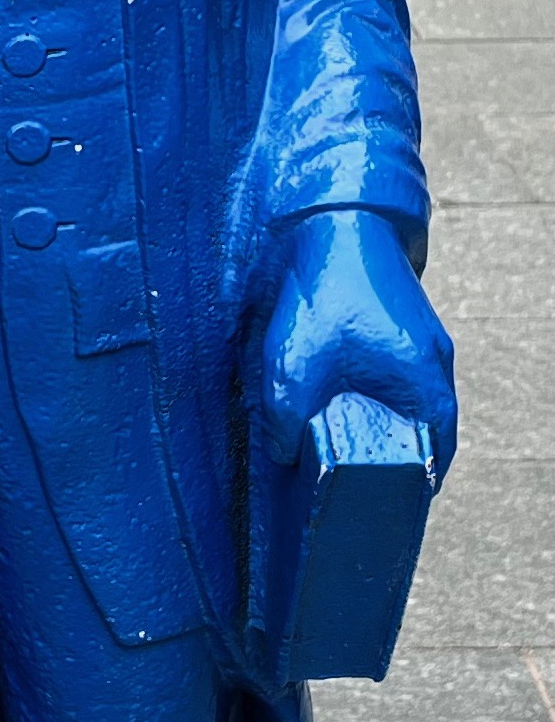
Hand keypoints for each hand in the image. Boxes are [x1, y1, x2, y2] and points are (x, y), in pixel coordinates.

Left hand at [261, 209, 456, 486]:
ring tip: (351, 447)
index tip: (391, 505)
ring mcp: (422, 337)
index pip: (437, 452)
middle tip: (365, 483)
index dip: (415, 483)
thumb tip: (283, 453)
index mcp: (424, 380)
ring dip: (387, 421)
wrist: (332, 216)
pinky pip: (401, 370)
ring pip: (412, 397)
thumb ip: (285, 421)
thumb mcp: (293, 366)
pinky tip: (347, 398)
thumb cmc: (323, 290)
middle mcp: (434, 359)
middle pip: (427, 426)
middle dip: (397, 456)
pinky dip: (381, 392)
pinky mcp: (403, 319)